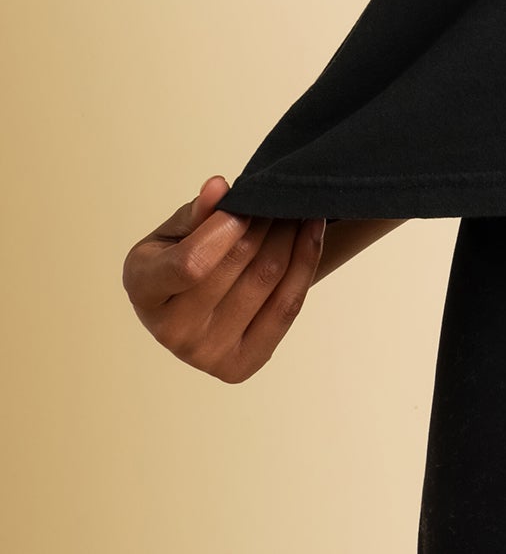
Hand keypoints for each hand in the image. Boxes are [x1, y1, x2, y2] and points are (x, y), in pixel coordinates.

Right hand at [121, 174, 324, 382]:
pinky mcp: (239, 365)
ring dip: (290, 234)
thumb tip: (218, 187)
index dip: (227, 227)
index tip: (246, 201)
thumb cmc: (179, 256)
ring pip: (268, 278)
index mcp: (144, 290)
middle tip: (282, 195)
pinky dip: (306, 262)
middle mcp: (170, 332)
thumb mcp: (176, 229)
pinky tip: (312, 230)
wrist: (190, 303)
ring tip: (297, 208)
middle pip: (238, 264)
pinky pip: (286, 308)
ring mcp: (205, 355)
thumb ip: (197, 211)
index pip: (190, 262)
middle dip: (266, 220)